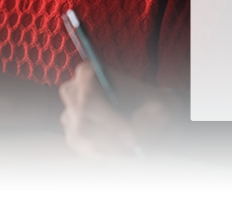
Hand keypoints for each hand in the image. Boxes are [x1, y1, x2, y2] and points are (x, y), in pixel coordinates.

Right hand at [59, 62, 182, 156]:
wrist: (151, 120)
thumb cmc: (151, 106)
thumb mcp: (161, 106)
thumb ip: (154, 116)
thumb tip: (143, 128)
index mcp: (89, 74)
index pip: (89, 98)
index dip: (110, 121)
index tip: (134, 139)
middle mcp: (73, 93)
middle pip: (83, 123)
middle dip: (114, 140)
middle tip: (139, 148)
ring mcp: (70, 117)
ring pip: (86, 141)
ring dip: (115, 150)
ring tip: (137, 148)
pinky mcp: (73, 138)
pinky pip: (87, 154)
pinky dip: (109, 157)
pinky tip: (124, 151)